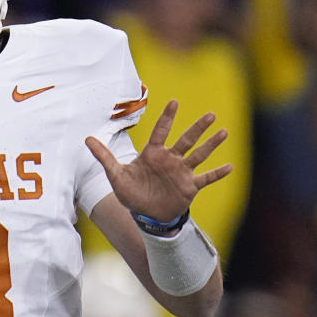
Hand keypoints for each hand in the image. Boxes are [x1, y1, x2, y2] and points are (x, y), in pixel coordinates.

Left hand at [85, 100, 231, 220]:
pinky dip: (217, 174)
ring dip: (211, 145)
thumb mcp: (115, 175)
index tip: (174, 101)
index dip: (167, 117)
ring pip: (199, 155)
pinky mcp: (189, 187)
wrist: (146, 215)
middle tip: (211, 115)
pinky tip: (230, 167)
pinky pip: (206, 178)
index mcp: (153, 154)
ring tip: (224, 132)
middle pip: (186, 140)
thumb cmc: (131, 193)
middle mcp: (170, 159)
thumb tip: (87, 139)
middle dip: (198, 128)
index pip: (161, 131)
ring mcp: (181, 172)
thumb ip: (104, 156)